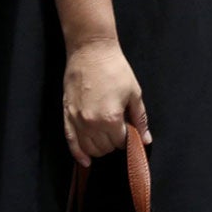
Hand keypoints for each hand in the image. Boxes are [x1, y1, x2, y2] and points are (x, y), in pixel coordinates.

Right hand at [61, 36, 149, 166]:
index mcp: (111, 118)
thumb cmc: (115, 69)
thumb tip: (146, 140)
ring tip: (106, 137)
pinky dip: (78, 153)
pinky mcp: (66, 115)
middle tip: (118, 130)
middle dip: (113, 143)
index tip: (129, 131)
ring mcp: (77, 120)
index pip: (120, 142)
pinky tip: (85, 161)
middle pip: (104, 148)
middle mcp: (92, 123)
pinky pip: (70, 142)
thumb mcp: (134, 93)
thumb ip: (140, 119)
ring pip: (88, 148)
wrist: (91, 51)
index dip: (127, 138)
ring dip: (99, 147)